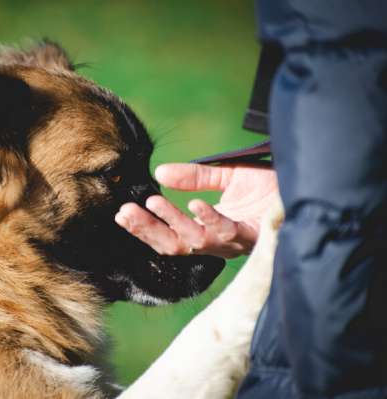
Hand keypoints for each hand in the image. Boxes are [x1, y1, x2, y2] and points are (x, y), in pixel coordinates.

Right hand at [115, 163, 277, 257]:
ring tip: (153, 201)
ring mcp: (236, 242)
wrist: (306, 184)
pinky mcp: (255, 234)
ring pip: (197, 241)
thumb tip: (159, 172)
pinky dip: (211, 218)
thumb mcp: (224, 176)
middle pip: (175, 245)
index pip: (169, 236)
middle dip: (148, 230)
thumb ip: (194, 176)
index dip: (144, 227)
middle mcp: (219, 243)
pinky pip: (229, 231)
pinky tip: (195, 204)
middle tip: (125, 213)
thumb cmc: (267, 185)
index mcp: (208, 232)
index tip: (121, 212)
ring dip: (173, 222)